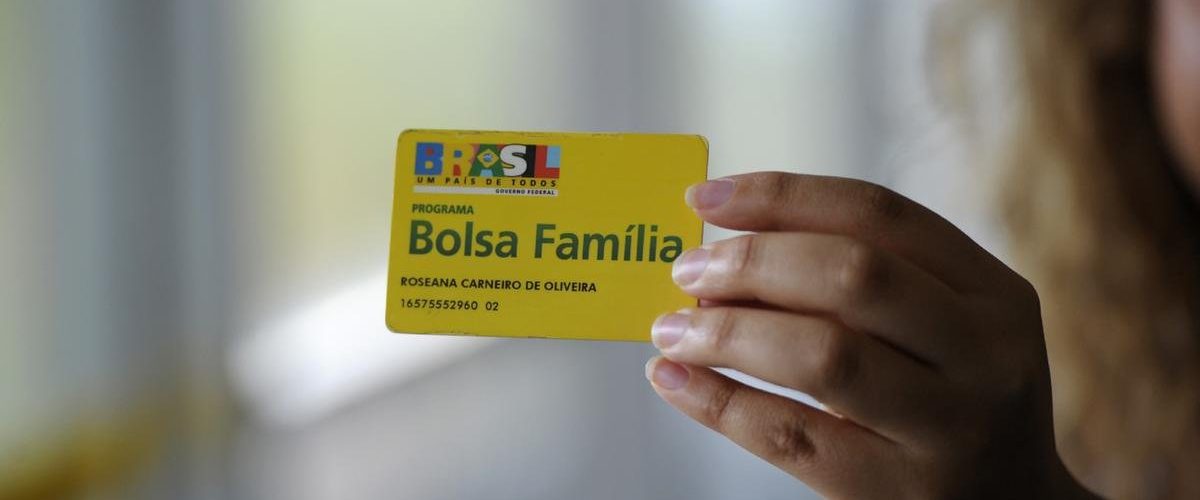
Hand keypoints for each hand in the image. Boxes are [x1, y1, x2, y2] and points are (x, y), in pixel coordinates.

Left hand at [645, 172, 1097, 498]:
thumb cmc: (951, 403)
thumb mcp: (945, 330)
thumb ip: (865, 283)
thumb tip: (723, 252)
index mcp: (994, 293)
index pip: (880, 215)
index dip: (784, 197)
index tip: (706, 197)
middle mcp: (985, 355)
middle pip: (854, 276)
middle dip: (754, 263)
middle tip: (688, 270)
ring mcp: (947, 429)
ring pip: (823, 356)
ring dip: (728, 331)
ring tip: (673, 328)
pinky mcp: (896, 493)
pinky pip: (791, 437)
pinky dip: (718, 402)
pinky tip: (673, 381)